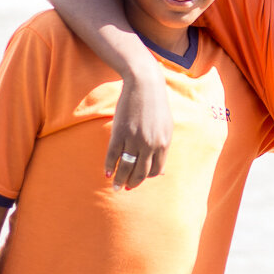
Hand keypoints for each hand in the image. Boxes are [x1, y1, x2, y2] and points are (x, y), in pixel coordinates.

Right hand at [105, 70, 172, 189]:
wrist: (145, 85)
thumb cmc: (156, 106)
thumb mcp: (166, 127)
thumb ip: (162, 148)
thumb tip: (160, 173)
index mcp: (163, 143)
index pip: (155, 170)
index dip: (146, 177)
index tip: (139, 178)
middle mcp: (150, 144)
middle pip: (141, 172)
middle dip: (133, 183)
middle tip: (126, 188)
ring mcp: (134, 139)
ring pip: (126, 167)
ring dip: (119, 180)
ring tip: (115, 187)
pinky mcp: (120, 133)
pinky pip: (113, 155)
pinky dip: (109, 166)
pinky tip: (107, 173)